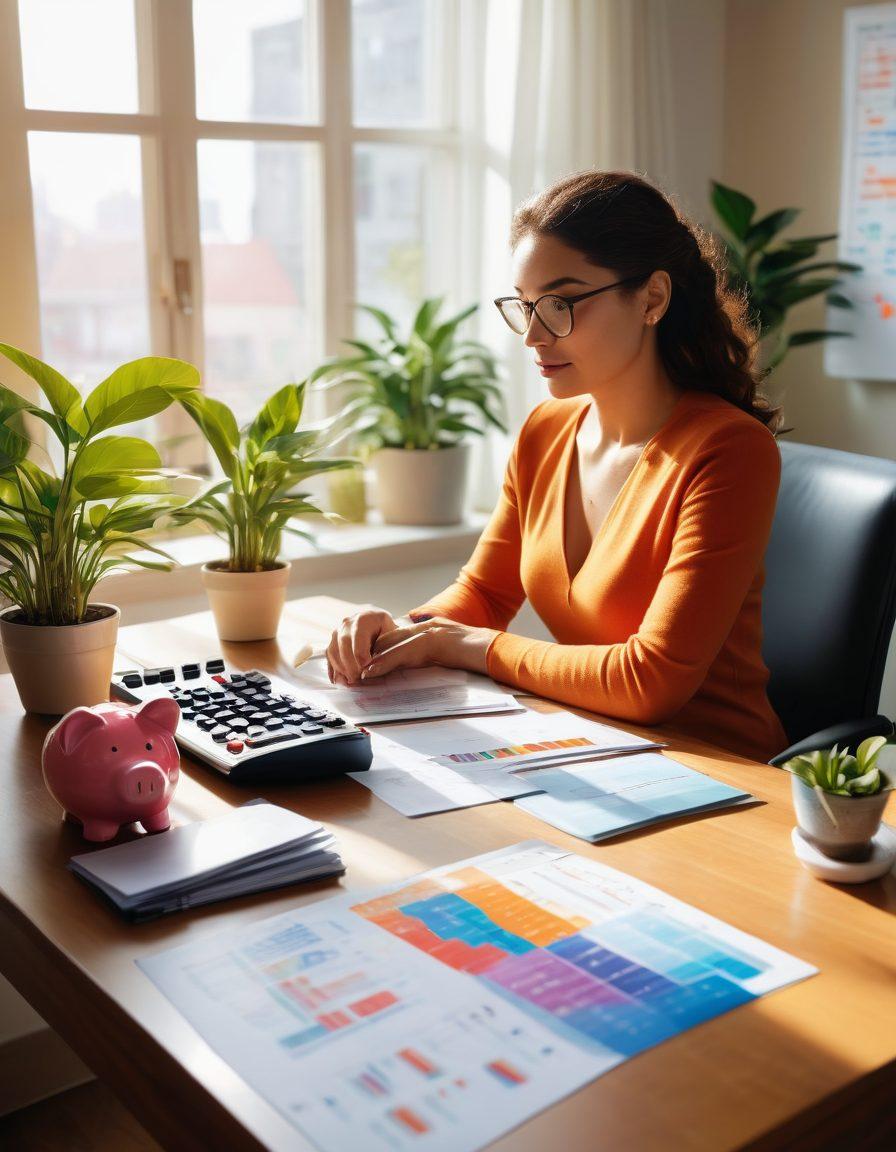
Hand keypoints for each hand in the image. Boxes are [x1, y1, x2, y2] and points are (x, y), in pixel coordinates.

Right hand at [326, 606, 400, 685]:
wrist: (380, 627)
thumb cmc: (389, 633)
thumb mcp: (394, 636)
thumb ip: (386, 648)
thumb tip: (372, 667)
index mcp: (365, 618)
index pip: (358, 635)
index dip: (360, 652)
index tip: (366, 666)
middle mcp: (348, 623)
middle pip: (344, 643)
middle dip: (350, 663)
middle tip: (357, 679)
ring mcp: (338, 632)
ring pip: (333, 651)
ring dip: (341, 668)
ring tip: (351, 682)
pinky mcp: (333, 642)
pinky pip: (329, 656)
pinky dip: (333, 670)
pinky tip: (340, 681)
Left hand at [360, 616, 496, 679]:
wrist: (488, 647)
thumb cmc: (473, 652)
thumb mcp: (448, 649)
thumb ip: (432, 652)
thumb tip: (421, 664)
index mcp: (427, 629)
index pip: (396, 638)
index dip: (380, 650)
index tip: (366, 663)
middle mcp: (423, 628)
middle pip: (388, 640)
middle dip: (371, 654)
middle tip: (355, 669)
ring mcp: (425, 633)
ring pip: (390, 646)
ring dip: (372, 661)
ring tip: (359, 674)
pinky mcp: (427, 642)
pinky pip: (399, 654)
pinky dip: (383, 664)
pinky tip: (371, 672)